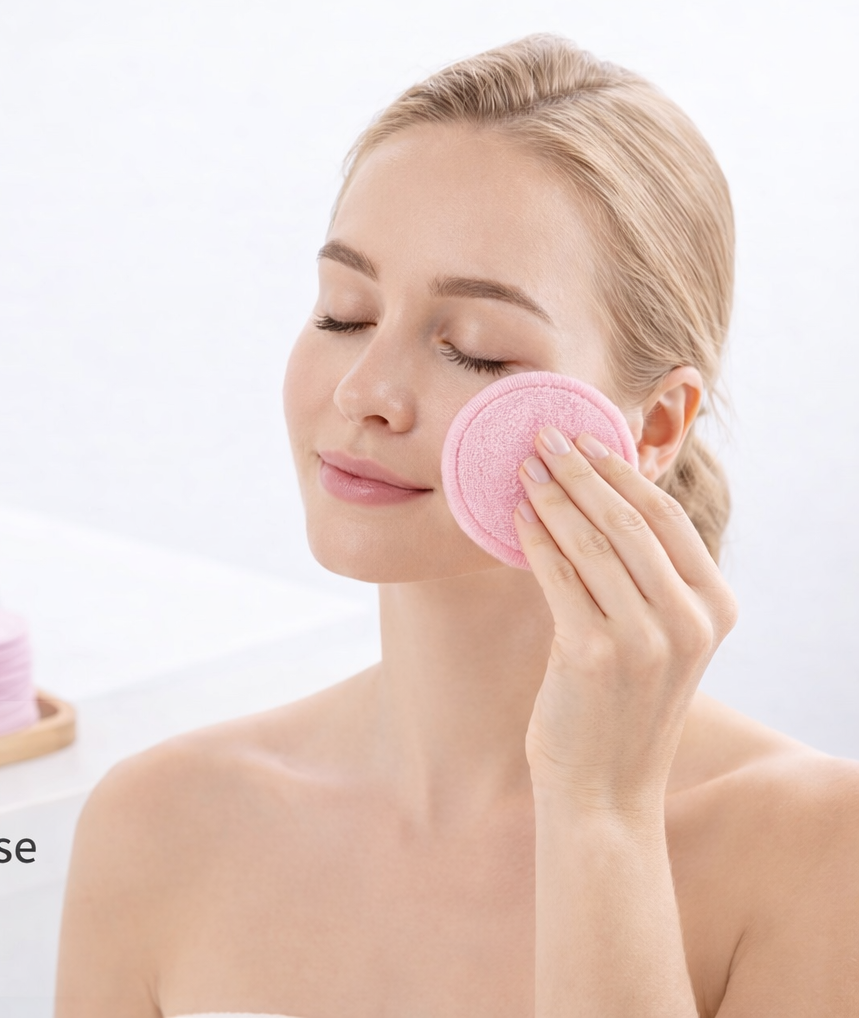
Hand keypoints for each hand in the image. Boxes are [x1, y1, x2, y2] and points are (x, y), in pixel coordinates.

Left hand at [514, 426, 737, 817]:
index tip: (585, 439)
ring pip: (591, 541)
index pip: (667, 518)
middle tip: (542, 437)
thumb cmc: (619, 708)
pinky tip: (513, 516)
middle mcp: (690, 620)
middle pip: (628, 520)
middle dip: (581, 470)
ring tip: (522, 467)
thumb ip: (645, 579)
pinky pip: (557, 576)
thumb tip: (597, 499)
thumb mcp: (656, 639)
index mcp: (715, 608)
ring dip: (551, 495)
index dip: (622, 472)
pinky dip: (532, 538)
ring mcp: (646, 638)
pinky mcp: (594, 654)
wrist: (604, 791)